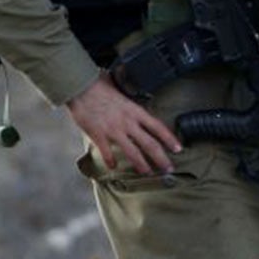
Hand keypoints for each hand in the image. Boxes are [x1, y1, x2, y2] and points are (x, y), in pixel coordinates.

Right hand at [66, 75, 180, 175]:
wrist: (79, 86)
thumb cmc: (98, 86)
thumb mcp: (121, 92)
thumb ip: (130, 103)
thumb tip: (135, 105)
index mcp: (135, 110)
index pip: (158, 127)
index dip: (170, 139)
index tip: (178, 149)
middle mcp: (128, 122)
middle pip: (150, 144)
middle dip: (161, 159)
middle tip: (168, 169)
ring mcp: (113, 130)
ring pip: (132, 152)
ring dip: (141, 164)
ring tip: (147, 172)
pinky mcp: (98, 135)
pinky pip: (107, 153)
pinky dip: (111, 161)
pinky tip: (113, 167)